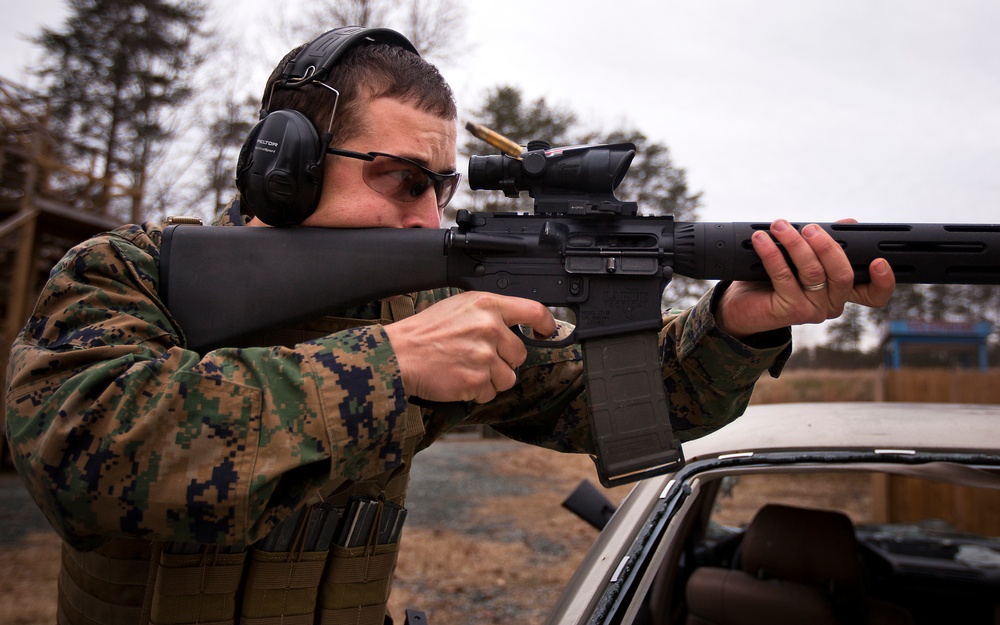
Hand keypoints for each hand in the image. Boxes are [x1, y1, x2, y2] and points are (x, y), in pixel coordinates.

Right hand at [383, 291, 556, 402]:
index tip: (547, 332)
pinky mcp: (477, 380)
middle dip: (503, 360)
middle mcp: (490, 328)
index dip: (546, 324)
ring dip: (491, 379)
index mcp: (486, 305)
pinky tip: (458, 379)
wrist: (399, 355)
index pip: (533, 310)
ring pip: (508, 377)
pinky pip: (490, 393)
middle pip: (520, 353)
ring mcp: (484, 355)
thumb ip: (489, 313)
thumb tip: (513, 324)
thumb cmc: (424, 332)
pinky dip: (477, 392)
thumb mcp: (459, 307)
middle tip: (477, 357)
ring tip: (466, 368)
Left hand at [715, 219, 895, 338]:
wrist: (739, 304)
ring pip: (813, 272)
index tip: (879, 261)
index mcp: (840, 291)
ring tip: (779, 226)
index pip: (873, 294)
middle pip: (843, 274)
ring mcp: (813, 310)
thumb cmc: (771, 279)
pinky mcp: (790, 311)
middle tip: (809, 228)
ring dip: (794, 243)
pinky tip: (761, 239)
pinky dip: (772, 253)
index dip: (883, 281)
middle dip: (827, 245)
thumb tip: (848, 223)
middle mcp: (832, 304)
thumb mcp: (800, 257)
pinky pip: (784, 276)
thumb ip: (824, 243)